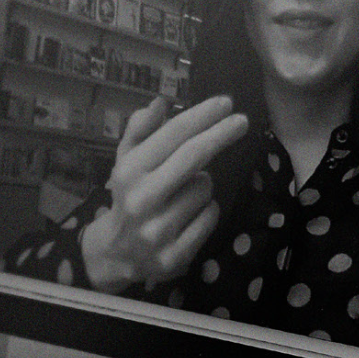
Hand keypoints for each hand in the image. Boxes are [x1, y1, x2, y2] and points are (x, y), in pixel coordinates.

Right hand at [79, 95, 248, 294]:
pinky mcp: (175, 254)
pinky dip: (206, 210)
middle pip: (193, 156)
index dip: (202, 116)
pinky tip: (189, 214)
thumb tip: (161, 102)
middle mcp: (142, 198)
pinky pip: (210, 217)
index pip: (172, 136)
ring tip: (184, 191)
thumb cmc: (129, 195)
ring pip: (205, 188)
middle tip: (242, 121)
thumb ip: (141, 129)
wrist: (117, 252)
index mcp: (129, 171)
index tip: (225, 103)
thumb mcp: (126, 160)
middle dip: (221, 134)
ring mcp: (159, 229)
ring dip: (203, 184)